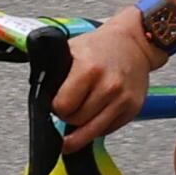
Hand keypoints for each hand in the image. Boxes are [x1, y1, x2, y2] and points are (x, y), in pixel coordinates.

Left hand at [51, 8, 160, 143]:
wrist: (135, 43)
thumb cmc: (102, 46)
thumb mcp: (72, 49)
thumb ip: (55, 72)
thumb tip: (40, 95)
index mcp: (89, 69)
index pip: (63, 107)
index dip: (55, 107)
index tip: (56, 104)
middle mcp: (108, 86)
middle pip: (76, 121)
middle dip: (67, 117)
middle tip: (67, 109)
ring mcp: (122, 99)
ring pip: (92, 131)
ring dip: (81, 129)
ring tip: (76, 122)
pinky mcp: (133, 108)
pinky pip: (108, 129)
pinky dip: (98, 126)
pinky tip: (95, 113)